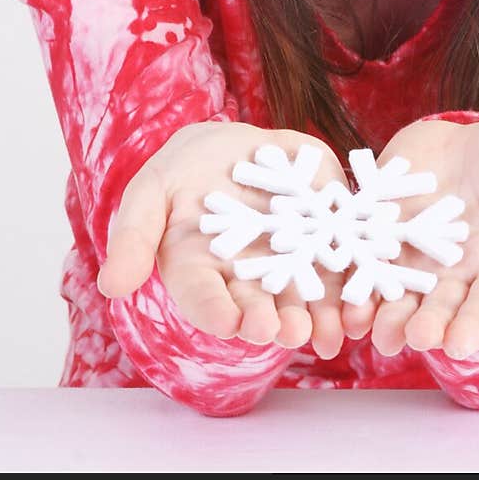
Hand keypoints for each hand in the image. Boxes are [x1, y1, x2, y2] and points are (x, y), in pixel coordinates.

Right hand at [96, 121, 350, 358]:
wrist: (232, 145)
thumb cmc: (183, 172)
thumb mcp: (151, 192)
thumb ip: (133, 236)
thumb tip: (111, 286)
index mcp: (201, 272)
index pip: (204, 297)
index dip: (216, 311)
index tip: (228, 323)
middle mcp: (247, 276)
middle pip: (260, 305)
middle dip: (273, 321)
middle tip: (282, 332)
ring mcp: (290, 258)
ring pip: (306, 296)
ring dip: (319, 317)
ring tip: (328, 334)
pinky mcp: (327, 232)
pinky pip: (343, 262)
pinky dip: (356, 283)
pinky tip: (367, 301)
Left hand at [339, 117, 478, 359]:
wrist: (477, 135)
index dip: (475, 326)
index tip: (460, 343)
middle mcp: (456, 274)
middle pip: (439, 308)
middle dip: (424, 325)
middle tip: (412, 337)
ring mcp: (415, 255)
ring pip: (397, 294)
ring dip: (385, 313)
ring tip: (374, 328)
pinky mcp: (382, 231)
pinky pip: (364, 257)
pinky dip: (352, 276)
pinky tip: (341, 290)